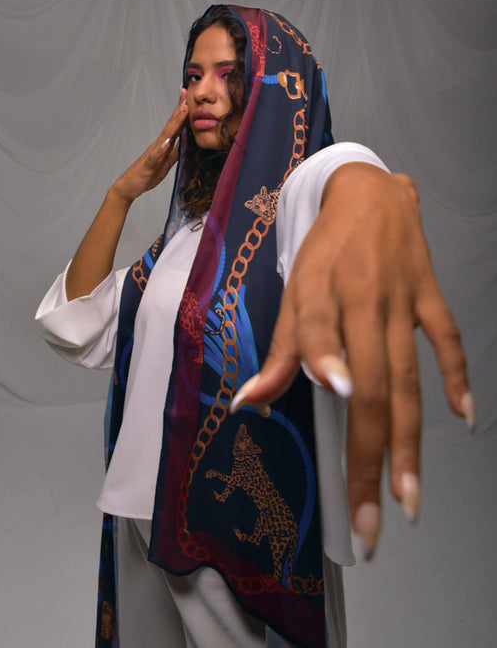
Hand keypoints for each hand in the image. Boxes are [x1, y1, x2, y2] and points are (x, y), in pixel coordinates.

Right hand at [111, 89, 188, 203]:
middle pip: (171, 124)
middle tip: (185, 92)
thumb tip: (187, 142)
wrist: (130, 185)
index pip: (175, 125)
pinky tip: (167, 142)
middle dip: (179, 108)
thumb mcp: (167, 163)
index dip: (183, 111)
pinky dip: (162, 148)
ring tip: (183, 110)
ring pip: (166, 135)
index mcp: (164, 144)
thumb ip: (176, 151)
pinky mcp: (148, 163)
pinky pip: (155, 155)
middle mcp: (159, 144)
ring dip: (175, 122)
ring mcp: (153, 153)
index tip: (188, 96)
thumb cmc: (148, 174)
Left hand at [231, 163, 471, 558]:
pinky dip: (458, 376)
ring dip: (410, 441)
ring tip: (408, 496)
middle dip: (370, 454)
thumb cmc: (324, 248)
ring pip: (409, 378)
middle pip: (372, 384)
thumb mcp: (294, 290)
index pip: (320, 336)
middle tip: (370, 519)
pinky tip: (463, 417)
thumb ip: (282, 349)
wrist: (368, 193)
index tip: (334, 396)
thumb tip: (249, 404)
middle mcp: (364, 300)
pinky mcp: (429, 295)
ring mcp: (403, 300)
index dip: (325, 361)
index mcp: (321, 293)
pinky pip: (448, 339)